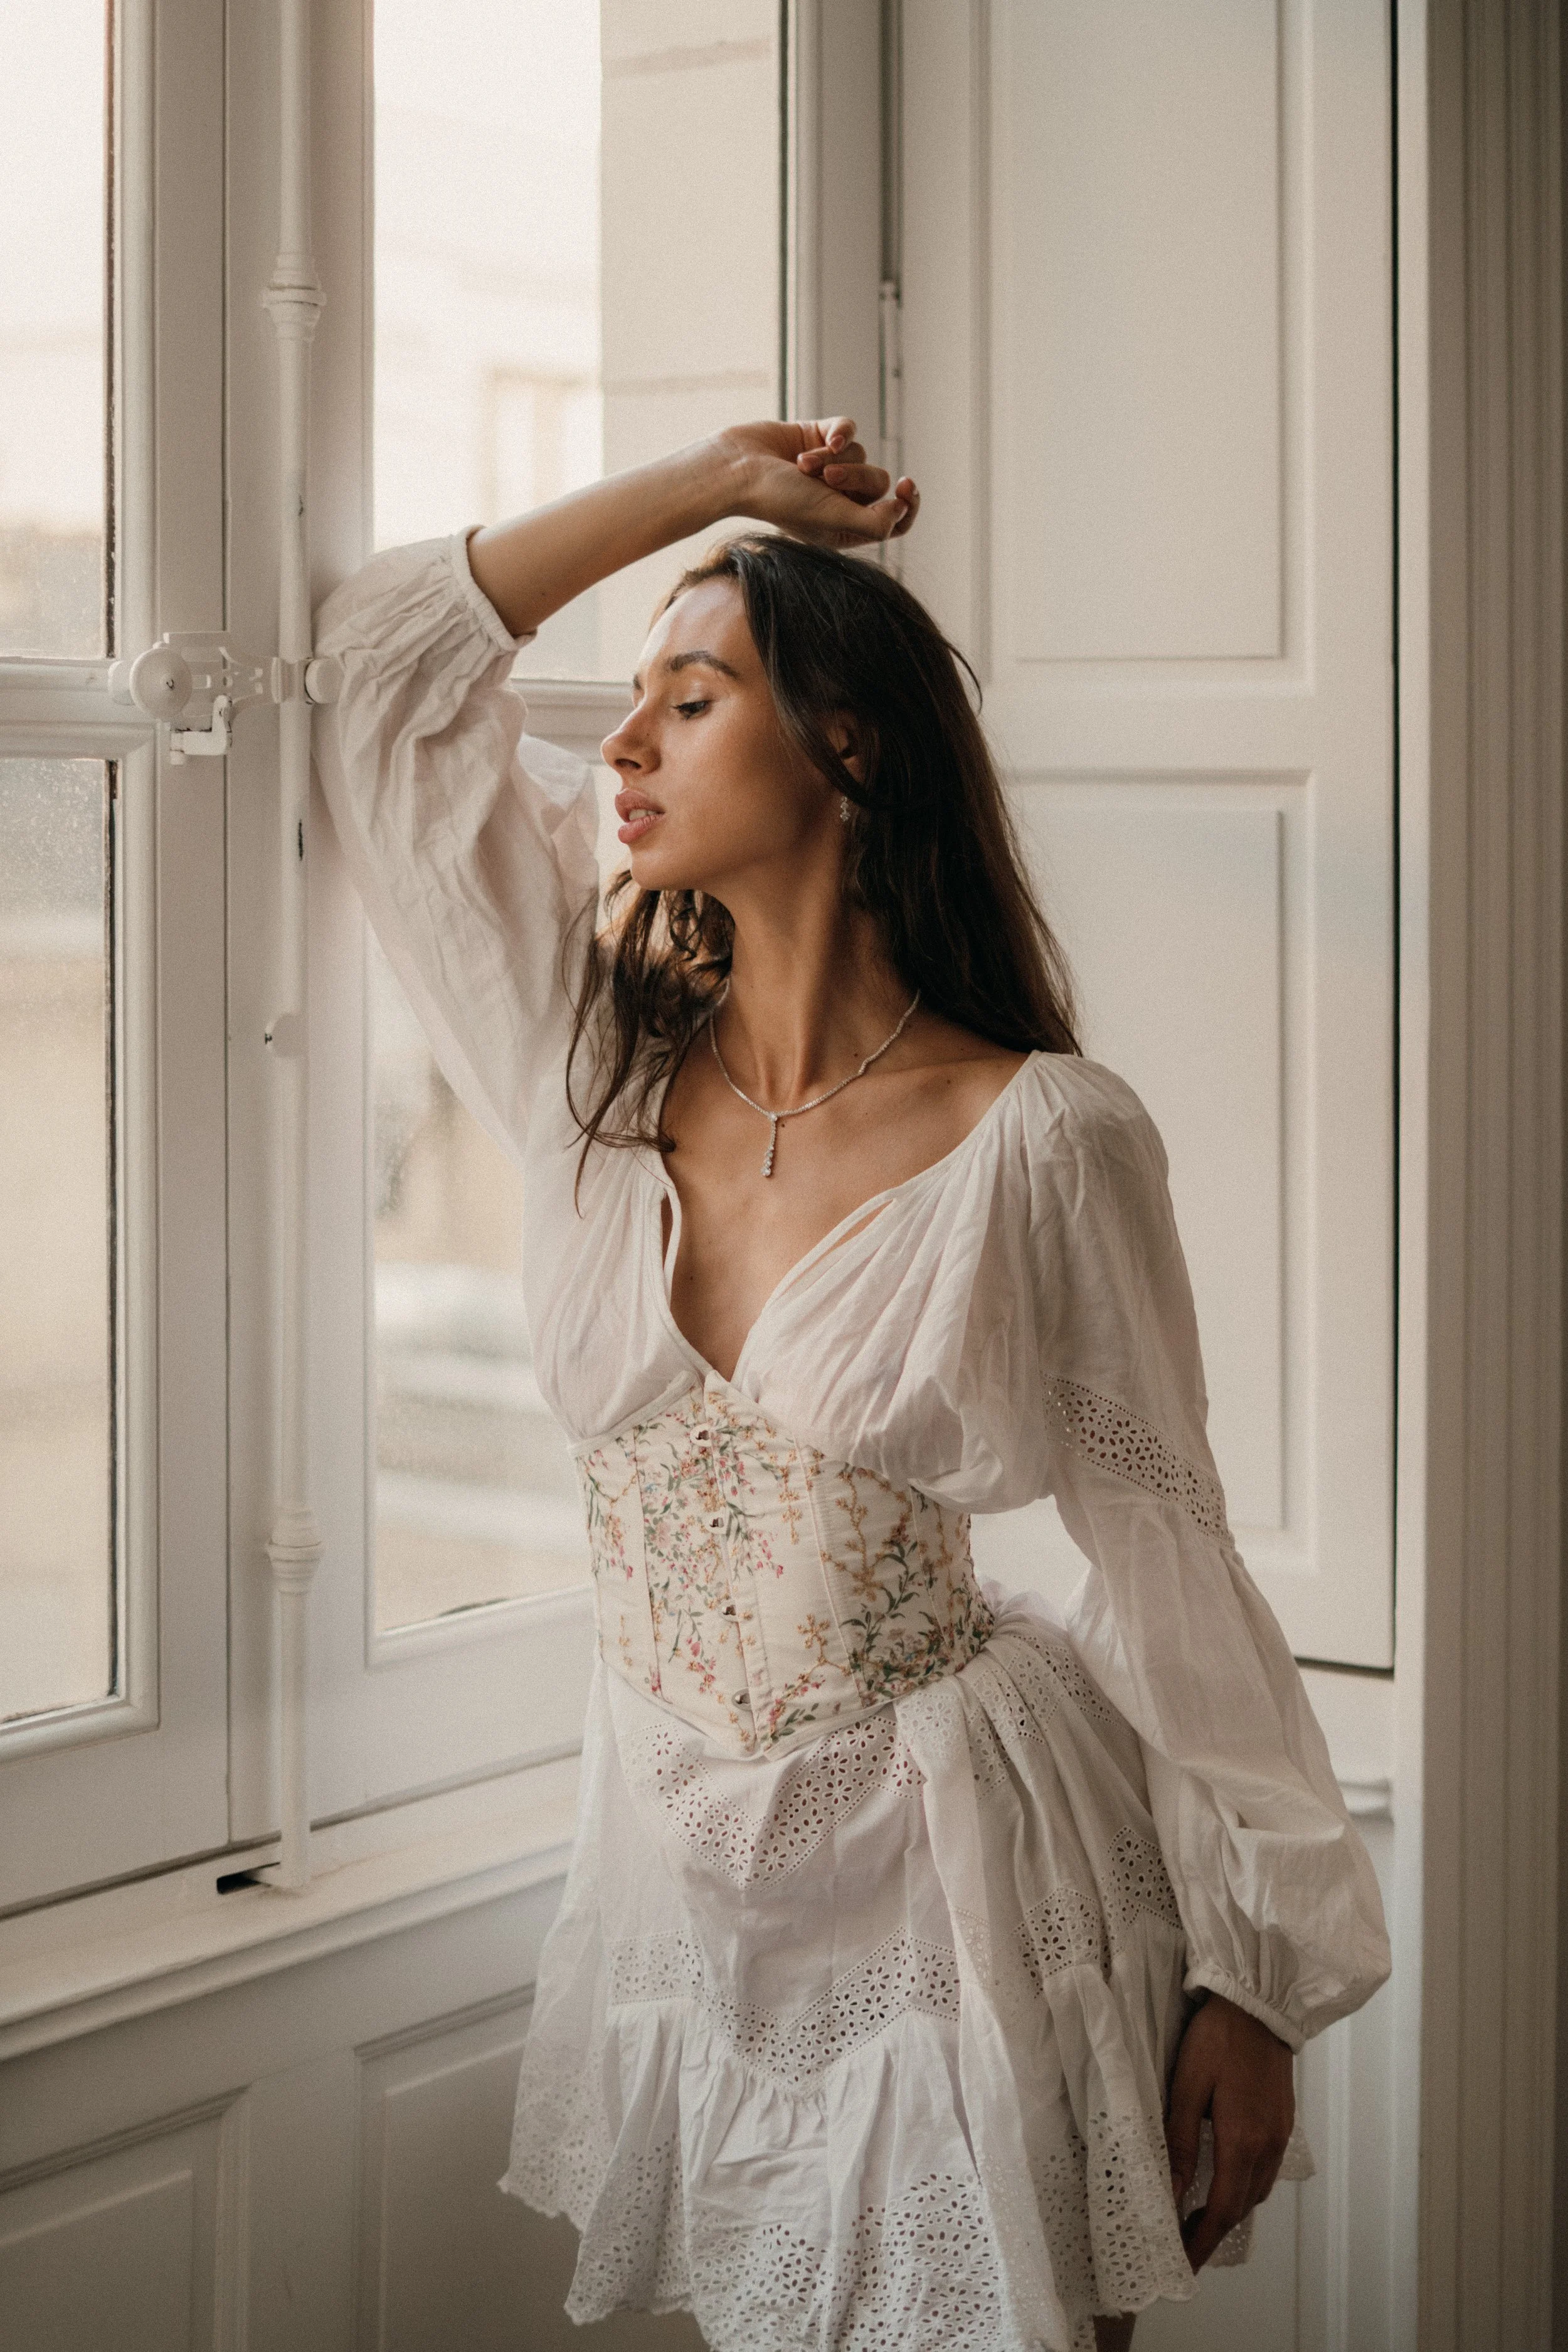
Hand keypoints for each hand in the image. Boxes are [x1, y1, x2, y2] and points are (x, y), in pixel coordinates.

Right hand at [715, 416, 918, 549]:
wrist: (737, 469)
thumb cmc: (779, 500)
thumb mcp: (832, 519)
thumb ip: (874, 523)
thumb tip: (901, 511)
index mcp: (845, 528)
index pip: (894, 521)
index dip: (907, 506)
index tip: (905, 487)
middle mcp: (839, 500)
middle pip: (877, 482)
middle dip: (856, 476)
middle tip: (826, 479)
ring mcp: (829, 468)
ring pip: (861, 453)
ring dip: (832, 457)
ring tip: (802, 466)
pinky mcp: (818, 438)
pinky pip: (848, 429)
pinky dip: (839, 432)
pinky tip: (823, 439)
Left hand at [1165, 1991, 1294, 2269]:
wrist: (1257, 2003)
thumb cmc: (1216, 2039)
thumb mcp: (1187, 2087)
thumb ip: (1180, 2142)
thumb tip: (1172, 2191)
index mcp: (1242, 2140)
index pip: (1222, 2210)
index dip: (1202, 2240)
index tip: (1184, 2264)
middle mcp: (1267, 2146)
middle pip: (1241, 2206)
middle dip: (1213, 2232)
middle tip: (1184, 2247)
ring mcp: (1280, 2134)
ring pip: (1256, 2190)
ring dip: (1230, 2210)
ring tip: (1198, 2218)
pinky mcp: (1283, 2121)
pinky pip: (1266, 2170)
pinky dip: (1244, 2186)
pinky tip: (1225, 2180)